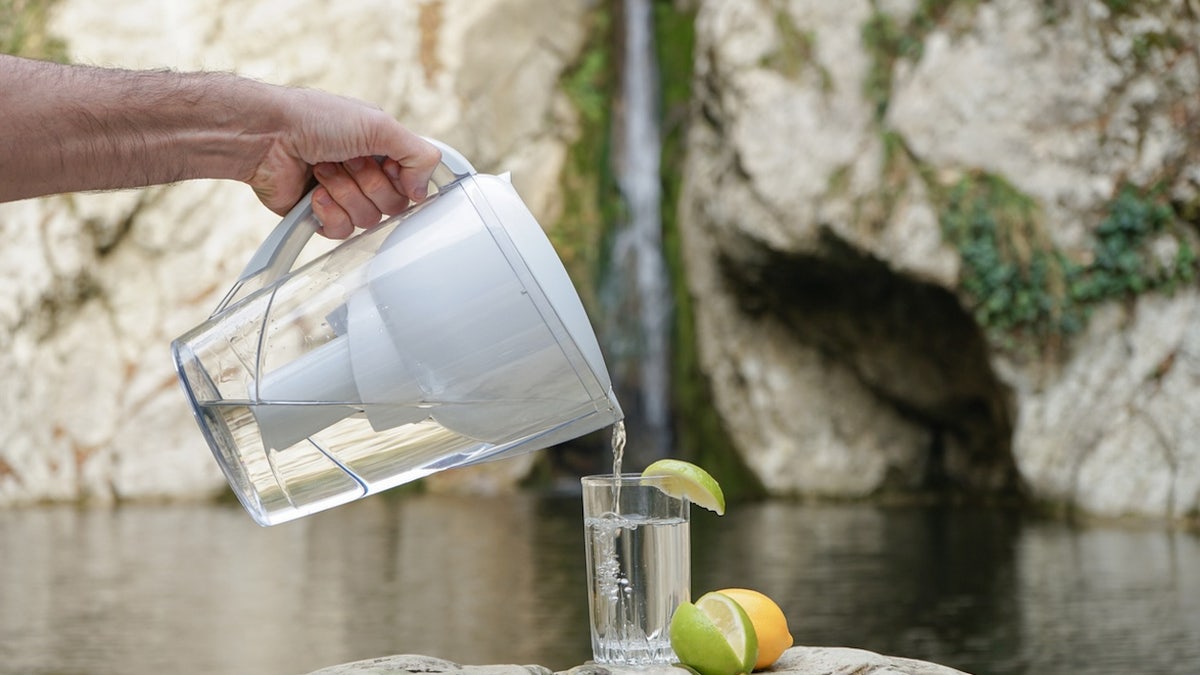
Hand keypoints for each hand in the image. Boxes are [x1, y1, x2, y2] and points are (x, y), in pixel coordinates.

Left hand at [248, 88, 441, 238]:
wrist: (266, 135)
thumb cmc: (316, 119)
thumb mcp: (380, 124)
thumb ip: (419, 155)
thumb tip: (424, 191)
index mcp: (383, 150)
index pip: (414, 183)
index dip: (403, 178)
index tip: (384, 161)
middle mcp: (366, 174)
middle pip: (394, 205)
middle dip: (368, 182)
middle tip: (346, 159)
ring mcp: (344, 197)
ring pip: (368, 220)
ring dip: (344, 192)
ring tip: (323, 169)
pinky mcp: (321, 216)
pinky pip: (342, 232)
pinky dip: (328, 211)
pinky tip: (314, 192)